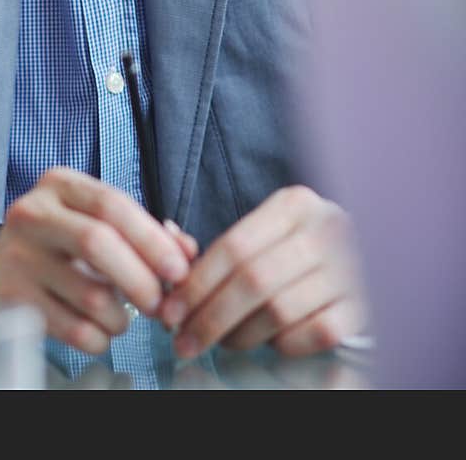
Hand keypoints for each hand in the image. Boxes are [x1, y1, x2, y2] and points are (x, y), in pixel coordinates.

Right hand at [0, 166, 195, 354]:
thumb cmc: (60, 241)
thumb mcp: (96, 221)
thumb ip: (144, 232)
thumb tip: (188, 252)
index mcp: (59, 185)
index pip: (112, 205)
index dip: (152, 239)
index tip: (180, 270)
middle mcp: (32, 214)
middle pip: (97, 243)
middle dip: (141, 280)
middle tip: (160, 305)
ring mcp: (18, 257)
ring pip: (89, 295)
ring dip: (121, 317)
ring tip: (121, 317)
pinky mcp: (11, 299)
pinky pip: (73, 330)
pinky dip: (99, 339)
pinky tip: (97, 331)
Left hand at [160, 185, 365, 357]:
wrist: (379, 256)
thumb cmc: (306, 249)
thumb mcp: (271, 231)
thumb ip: (227, 245)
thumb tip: (172, 245)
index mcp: (295, 204)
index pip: (234, 246)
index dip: (197, 284)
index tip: (170, 312)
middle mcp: (326, 230)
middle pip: (253, 281)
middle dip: (209, 316)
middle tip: (184, 341)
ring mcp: (351, 268)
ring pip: (279, 311)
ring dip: (241, 335)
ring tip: (224, 342)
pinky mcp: (365, 306)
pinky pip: (313, 334)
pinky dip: (284, 344)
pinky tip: (271, 343)